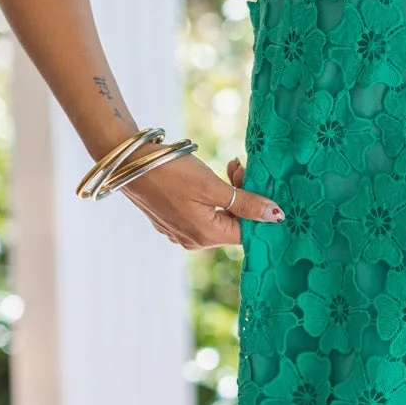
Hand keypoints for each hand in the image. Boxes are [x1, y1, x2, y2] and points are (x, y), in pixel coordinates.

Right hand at [121, 150, 283, 248]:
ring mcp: (180, 232)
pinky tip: (207, 177)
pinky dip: (211, 196)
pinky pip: (202, 213)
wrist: (129, 163)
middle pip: (233, 223)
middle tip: (238, 166)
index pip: (247, 231)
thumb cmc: (171, 172)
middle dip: (242, 195)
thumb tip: (276, 216)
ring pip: (219, 216)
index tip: (255, 181)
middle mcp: (193, 241)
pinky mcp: (172, 221)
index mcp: (206, 236)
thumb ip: (245, 203)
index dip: (257, 208)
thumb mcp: (212, 186)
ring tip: (228, 166)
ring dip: (228, 193)